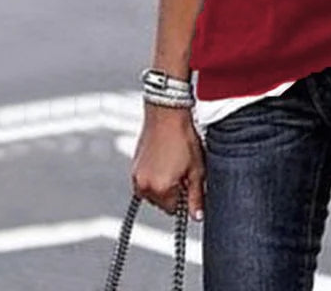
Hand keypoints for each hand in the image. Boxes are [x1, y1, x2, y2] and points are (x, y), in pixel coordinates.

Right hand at [131, 104, 205, 221]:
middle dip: (174, 193)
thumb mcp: (197, 168)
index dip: (186, 198)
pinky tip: (166, 158)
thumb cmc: (183, 137)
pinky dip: (155, 176)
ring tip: (175, 162)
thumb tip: (197, 217)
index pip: (174, 210)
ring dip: (164, 185)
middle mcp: (144, 187)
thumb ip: (196, 196)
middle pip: (162, 203)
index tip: (191, 182)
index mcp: (161, 189)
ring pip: (154, 192)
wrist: (166, 113)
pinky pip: (146, 181)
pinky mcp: (133, 167)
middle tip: (185, 170)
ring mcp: (136, 177)